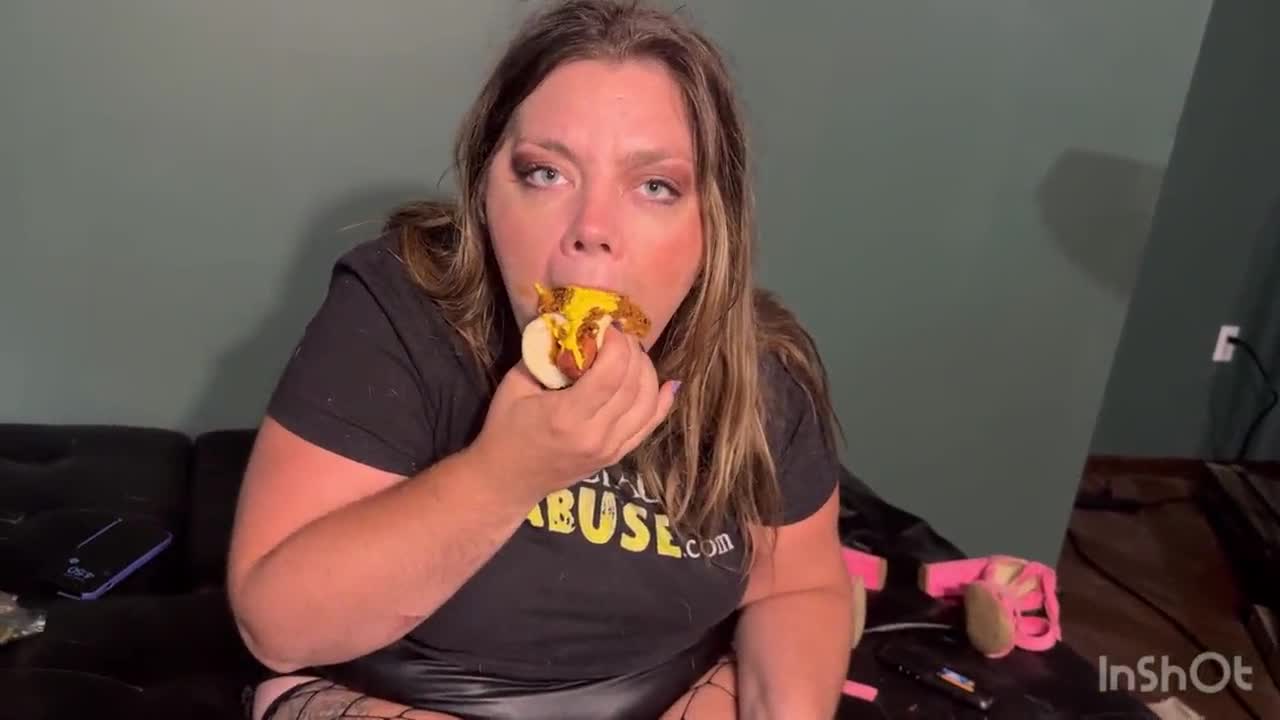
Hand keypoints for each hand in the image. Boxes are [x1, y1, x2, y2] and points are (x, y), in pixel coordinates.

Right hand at [469, 325, 679, 499]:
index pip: (611, 374)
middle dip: (633, 352)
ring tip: (633, 353)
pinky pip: (649, 426)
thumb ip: (544, 354)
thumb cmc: (504, 430)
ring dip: (647, 372)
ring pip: (647, 404)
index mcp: (567, 417)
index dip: (618, 345)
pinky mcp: (617, 456)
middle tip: (622, 335)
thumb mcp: (514, 385)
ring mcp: (610, 449)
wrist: (507, 481)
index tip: (609, 326)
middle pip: (633, 386)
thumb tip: (571, 325)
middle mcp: (596, 435)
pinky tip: (669, 383)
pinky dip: (662, 402)